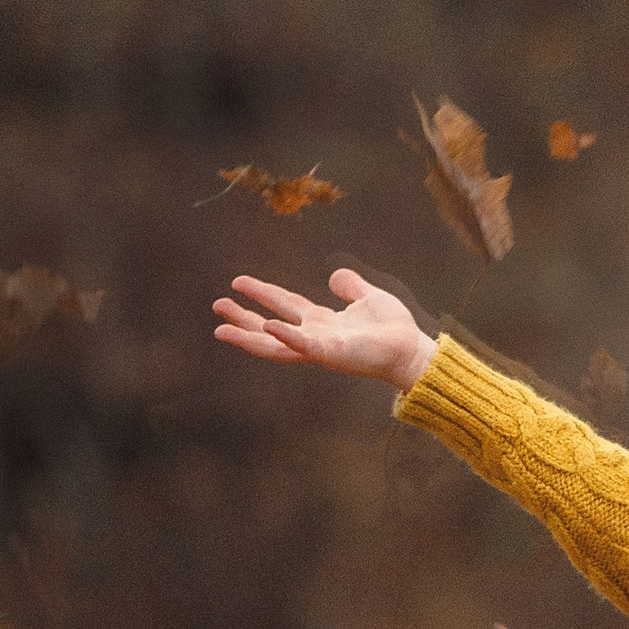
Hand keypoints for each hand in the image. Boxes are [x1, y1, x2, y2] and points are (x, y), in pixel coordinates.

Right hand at [213, 267, 433, 391]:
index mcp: (322, 322)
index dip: (262, 294)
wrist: (411, 349)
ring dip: (249, 336)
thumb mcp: (369, 298)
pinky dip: (286, 336)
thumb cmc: (393, 329)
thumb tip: (335, 275)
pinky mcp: (331, 353)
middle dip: (243, 317)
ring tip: (222, 328)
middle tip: (217, 306)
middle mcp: (315, 336)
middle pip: (269, 327)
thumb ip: (351, 287)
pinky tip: (268, 326)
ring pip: (275, 345)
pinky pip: (304, 345)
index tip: (238, 283)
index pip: (284, 305)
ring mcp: (320, 347)